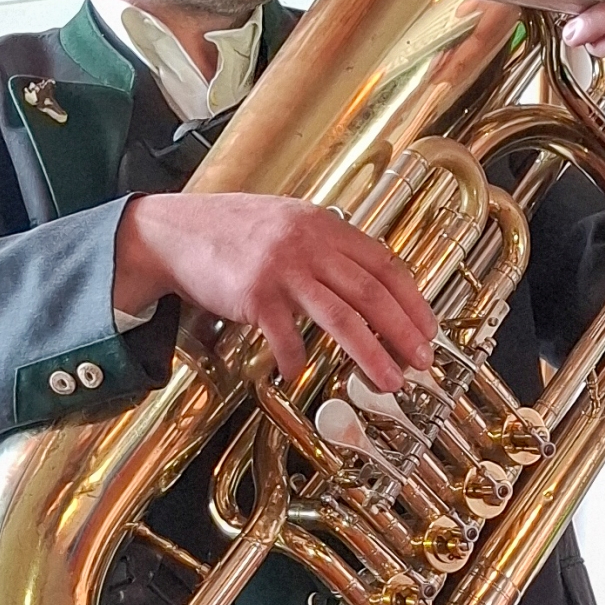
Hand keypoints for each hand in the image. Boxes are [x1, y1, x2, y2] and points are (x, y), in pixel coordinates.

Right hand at [113, 190, 436, 389]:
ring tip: (390, 381)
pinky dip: (297, 361)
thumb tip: (370, 285)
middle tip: (422, 361)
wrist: (176, 231)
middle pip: (371, 293)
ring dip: (371, 354)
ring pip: (341, 317)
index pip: (384, 265)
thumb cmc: (235, 233)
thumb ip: (328, 248)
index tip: (428, 330)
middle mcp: (309, 244)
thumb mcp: (291, 224)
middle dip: (403, 332)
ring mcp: (282, 269)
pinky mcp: (254, 295)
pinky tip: (300, 375)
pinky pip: (286, 337)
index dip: (412, 301)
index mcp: (325, 227)